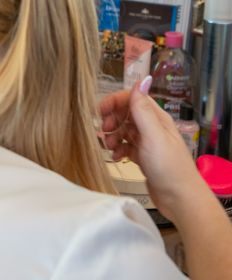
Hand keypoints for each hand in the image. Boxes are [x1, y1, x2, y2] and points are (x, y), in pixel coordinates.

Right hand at [99, 78, 207, 222]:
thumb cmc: (168, 166)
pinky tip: (116, 158)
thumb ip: (143, 109)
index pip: (132, 98)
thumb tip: (141, 79)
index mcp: (156, 117)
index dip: (114, 102)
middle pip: (125, 113)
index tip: (100, 111)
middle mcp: (152, 127)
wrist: (180, 200)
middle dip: (111, 120)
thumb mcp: (153, 135)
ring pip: (123, 130)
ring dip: (112, 136)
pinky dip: (117, 150)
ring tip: (109, 148)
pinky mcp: (143, 156)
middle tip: (103, 132)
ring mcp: (147, 142)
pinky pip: (125, 146)